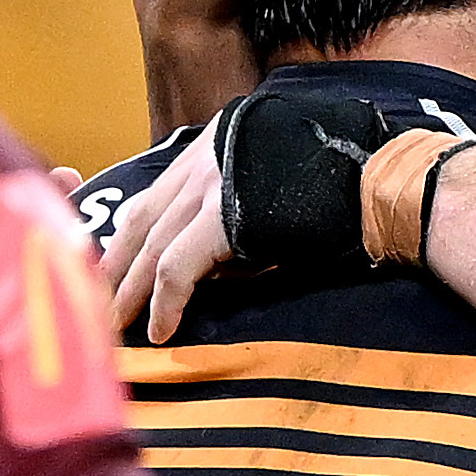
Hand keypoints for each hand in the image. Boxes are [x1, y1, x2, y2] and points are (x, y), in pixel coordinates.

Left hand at [99, 83, 393, 340]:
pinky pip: (177, 268)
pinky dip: (165, 302)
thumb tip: (217, 264)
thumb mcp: (275, 188)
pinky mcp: (223, 217)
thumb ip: (237, 210)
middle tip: (96, 304)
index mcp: (215, 145)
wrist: (379, 183)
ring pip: (150, 246)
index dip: (128, 239)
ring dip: (129, 291)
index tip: (114, 270)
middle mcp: (205, 157)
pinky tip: (160, 330)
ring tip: (114, 325)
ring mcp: (211, 183)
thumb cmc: (342, 191)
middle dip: (114, 268)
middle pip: (141, 220)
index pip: (155, 197)